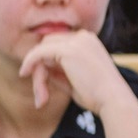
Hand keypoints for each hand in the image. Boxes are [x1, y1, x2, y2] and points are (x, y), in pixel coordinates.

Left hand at [18, 30, 133, 116]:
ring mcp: (76, 42)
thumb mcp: (76, 80)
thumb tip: (40, 67)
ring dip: (37, 70)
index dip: (48, 61)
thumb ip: (59, 70)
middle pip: (48, 44)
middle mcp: (84, 37)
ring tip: (41, 94)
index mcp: (89, 41)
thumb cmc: (99, 96)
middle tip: (41, 90)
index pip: (59, 44)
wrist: (113, 100)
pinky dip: (29, 62)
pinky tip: (24, 73)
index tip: (43, 81)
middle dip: (40, 65)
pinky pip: (39, 53)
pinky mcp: (67, 50)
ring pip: (42, 49)